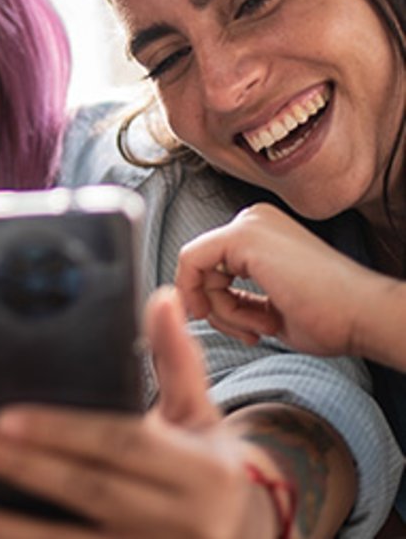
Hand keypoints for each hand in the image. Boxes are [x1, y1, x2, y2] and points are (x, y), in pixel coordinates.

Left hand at [0, 290, 281, 538]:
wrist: (248, 535)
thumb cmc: (209, 467)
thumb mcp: (202, 416)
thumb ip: (177, 360)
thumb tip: (160, 297)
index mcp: (199, 471)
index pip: (121, 445)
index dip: (63, 431)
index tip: (5, 417)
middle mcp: (183, 522)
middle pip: (91, 494)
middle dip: (24, 471)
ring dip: (2, 529)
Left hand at [175, 202, 405, 366]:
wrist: (365, 316)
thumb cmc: (332, 319)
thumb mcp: (270, 308)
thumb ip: (237, 299)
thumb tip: (202, 304)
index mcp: (262, 233)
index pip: (213, 265)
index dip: (216, 303)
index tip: (241, 331)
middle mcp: (253, 220)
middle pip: (202, 266)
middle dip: (218, 308)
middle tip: (252, 334)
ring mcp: (248, 224)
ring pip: (196, 268)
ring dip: (223, 312)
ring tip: (262, 328)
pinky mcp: (242, 235)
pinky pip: (191, 262)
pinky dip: (208, 298)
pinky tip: (248, 322)